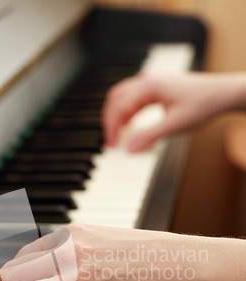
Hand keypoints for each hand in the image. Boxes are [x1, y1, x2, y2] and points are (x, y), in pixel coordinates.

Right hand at [102, 72, 245, 150]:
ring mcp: (151, 82)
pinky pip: (133, 97)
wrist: (221, 94)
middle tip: (110, 141)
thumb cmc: (202, 104)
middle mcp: (147, 81)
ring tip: (117, 134)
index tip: (111, 144)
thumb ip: (149, 137)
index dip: (112, 128)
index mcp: (148, 87)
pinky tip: (129, 124)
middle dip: (110, 120)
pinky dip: (127, 111)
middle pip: (116, 98)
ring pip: (122, 96)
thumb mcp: (174, 125)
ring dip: (117, 115)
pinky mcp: (156, 87)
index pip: (119, 107)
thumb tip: (130, 148)